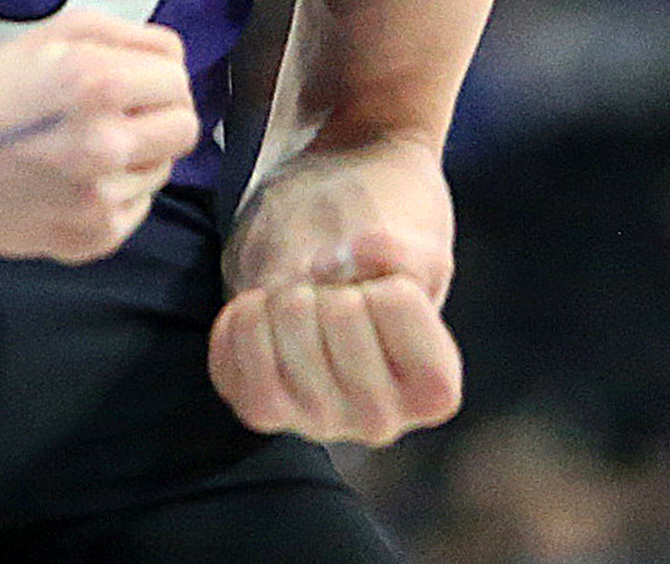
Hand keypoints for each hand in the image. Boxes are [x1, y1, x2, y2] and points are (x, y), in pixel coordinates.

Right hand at [0, 13, 198, 263]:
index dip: (153, 75)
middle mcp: (106, 145)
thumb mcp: (61, 31)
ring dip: (135, 155)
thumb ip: (131, 39)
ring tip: (82, 145)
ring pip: (160, 170)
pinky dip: (115, 193)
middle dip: (158, 114)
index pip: (178, 77)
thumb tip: (174, 63)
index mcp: (101, 83)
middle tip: (118, 112)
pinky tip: (73, 178)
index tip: (129, 80)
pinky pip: (135, 210)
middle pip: (184, 127)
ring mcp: (99, 200)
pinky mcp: (90, 239)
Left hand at [209, 140, 462, 445]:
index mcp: (434, 391)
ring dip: (290, 288)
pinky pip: (234, 345)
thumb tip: (358, 251)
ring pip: (288, 319)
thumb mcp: (418, 249)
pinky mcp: (262, 411)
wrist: (332, 288)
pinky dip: (244, 310)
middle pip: (339, 310)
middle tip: (340, 291)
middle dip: (336, 278)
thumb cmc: (384, 268)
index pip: (396, 300)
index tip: (383, 286)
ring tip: (306, 300)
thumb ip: (406, 252)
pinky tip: (268, 314)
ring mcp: (318, 421)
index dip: (384, 269)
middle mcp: (380, 422)